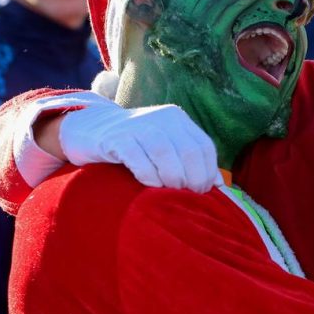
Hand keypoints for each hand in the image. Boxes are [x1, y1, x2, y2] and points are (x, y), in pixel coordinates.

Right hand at [58, 99, 219, 191]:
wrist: (92, 129)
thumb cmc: (136, 145)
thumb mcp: (166, 147)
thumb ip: (192, 162)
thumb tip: (220, 185)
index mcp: (177, 119)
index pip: (203, 146)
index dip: (208, 171)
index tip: (203, 191)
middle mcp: (160, 117)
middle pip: (188, 151)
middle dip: (193, 179)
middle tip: (188, 196)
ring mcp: (137, 125)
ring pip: (165, 154)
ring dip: (172, 178)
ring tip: (170, 191)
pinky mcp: (116, 137)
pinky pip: (138, 158)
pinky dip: (148, 175)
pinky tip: (150, 185)